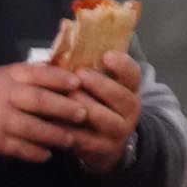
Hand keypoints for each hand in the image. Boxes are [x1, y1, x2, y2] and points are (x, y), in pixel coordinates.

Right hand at [0, 62, 86, 161]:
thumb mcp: (4, 74)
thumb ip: (31, 76)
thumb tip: (65, 74)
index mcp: (10, 76)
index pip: (39, 74)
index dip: (59, 79)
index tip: (78, 84)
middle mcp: (6, 96)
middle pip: (40, 101)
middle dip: (64, 108)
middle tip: (83, 114)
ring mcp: (1, 119)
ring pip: (33, 128)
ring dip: (54, 135)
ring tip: (70, 140)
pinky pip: (20, 148)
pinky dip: (35, 153)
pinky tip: (47, 155)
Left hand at [66, 50, 142, 173]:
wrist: (107, 142)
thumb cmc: (96, 102)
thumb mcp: (99, 84)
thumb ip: (86, 66)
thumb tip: (62, 37)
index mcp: (130, 88)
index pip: (133, 74)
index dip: (122, 65)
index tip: (106, 55)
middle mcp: (130, 109)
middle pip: (120, 96)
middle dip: (99, 84)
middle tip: (79, 74)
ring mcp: (119, 130)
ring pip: (103, 117)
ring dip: (83, 105)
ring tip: (65, 97)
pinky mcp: (104, 148)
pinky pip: (86, 139)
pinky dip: (69, 129)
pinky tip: (54, 120)